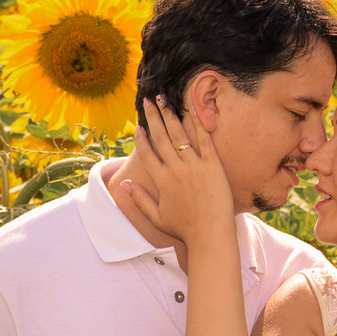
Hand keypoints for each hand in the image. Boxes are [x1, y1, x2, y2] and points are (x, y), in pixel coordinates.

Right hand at [129, 96, 235, 247]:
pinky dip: (197, 124)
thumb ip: (139, 199)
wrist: (210, 236)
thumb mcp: (157, 217)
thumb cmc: (185, 230)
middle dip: (152, 116)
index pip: (147, 153)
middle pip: (160, 137)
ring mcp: (194, 166)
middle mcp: (175, 170)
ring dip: (170, 114)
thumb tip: (123, 185)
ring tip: (164, 99)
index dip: (141, 138)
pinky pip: (204, 140)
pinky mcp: (212, 166)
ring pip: (179, 134)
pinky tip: (192, 110)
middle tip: (147, 101)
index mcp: (161, 181)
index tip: (138, 126)